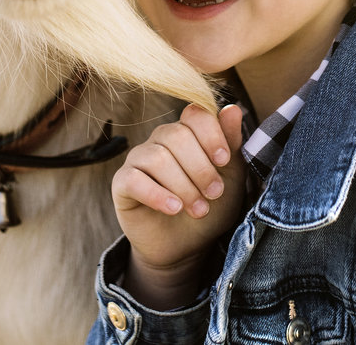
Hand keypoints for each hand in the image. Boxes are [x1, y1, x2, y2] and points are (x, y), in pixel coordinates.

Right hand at [112, 103, 246, 309]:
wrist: (188, 246)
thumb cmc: (210, 206)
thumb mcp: (230, 177)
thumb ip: (231, 142)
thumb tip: (233, 109)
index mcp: (187, 132)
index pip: (194, 114)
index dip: (211, 134)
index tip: (224, 160)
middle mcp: (159, 140)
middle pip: (177, 135)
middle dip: (201, 167)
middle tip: (214, 193)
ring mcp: (138, 159)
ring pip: (158, 157)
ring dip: (183, 186)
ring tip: (198, 209)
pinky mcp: (122, 183)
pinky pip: (134, 179)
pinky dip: (157, 195)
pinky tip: (174, 208)